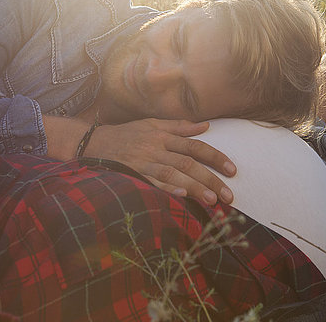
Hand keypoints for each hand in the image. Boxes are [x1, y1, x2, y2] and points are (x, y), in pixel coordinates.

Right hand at [84, 119, 235, 203]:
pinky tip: (180, 197)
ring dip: (193, 187)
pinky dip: (166, 189)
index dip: (215, 157)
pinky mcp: (131, 174)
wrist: (92, 142)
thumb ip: (179, 126)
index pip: (194, 146)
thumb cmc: (125, 134)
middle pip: (187, 163)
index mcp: (162, 135)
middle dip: (209, 178)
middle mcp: (155, 148)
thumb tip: (205, 126)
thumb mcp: (151, 124)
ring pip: (172, 174)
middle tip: (228, 195)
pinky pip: (151, 183)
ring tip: (211, 200)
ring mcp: (143, 162)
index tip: (232, 170)